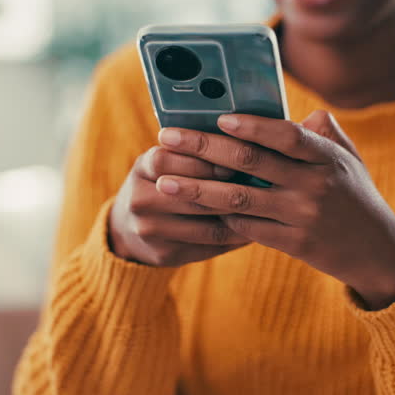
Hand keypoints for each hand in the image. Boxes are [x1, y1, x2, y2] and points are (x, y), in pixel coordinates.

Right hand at [108, 146, 250, 266]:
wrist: (127, 229)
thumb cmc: (161, 183)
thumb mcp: (165, 162)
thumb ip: (191, 152)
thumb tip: (244, 140)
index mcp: (142, 168)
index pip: (173, 158)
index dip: (207, 158)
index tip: (238, 157)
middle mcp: (141, 199)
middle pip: (193, 194)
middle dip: (230, 189)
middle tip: (263, 186)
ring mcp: (150, 230)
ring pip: (206, 224)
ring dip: (241, 217)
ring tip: (267, 209)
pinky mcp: (164, 254)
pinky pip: (209, 246)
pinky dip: (235, 238)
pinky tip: (255, 230)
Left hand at [154, 111, 394, 308]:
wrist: (377, 252)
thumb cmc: (358, 197)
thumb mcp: (350, 160)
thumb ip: (324, 134)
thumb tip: (302, 112)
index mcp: (326, 158)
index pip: (286, 135)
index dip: (252, 125)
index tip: (218, 117)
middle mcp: (313, 185)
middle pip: (250, 162)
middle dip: (203, 148)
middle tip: (167, 138)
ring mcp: (301, 216)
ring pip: (239, 199)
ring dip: (197, 189)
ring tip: (164, 181)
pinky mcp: (292, 244)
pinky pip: (247, 228)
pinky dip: (219, 217)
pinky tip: (193, 209)